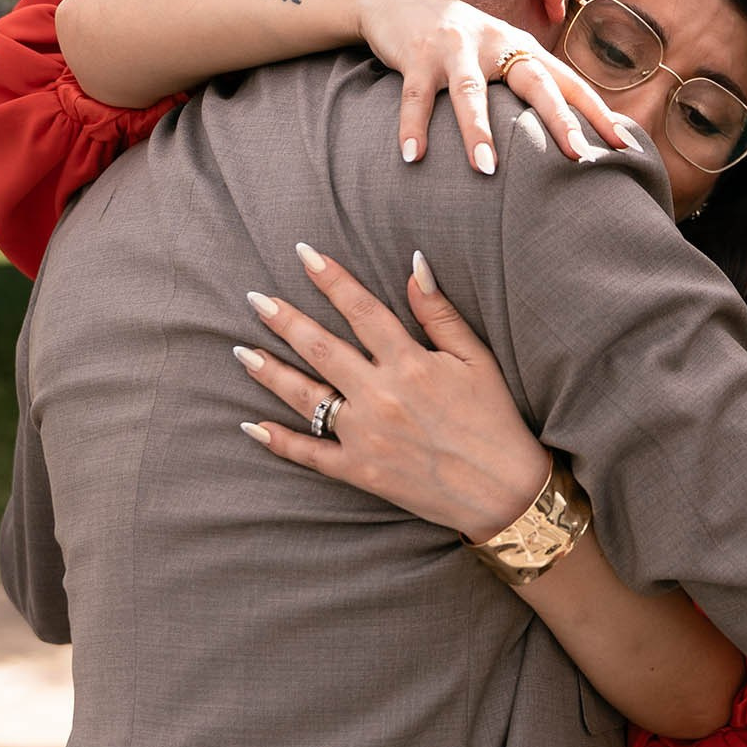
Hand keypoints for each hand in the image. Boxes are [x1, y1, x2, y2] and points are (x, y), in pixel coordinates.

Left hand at [236, 243, 550, 541]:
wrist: (503, 492)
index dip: (331, 279)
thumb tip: (413, 264)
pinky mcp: (360, 471)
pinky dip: (279, 441)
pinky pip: (310, 454)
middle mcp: (380, 396)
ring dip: (270, 372)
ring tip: (242, 351)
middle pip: (321, 348)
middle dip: (285, 320)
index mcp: (410, 363)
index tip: (304, 254)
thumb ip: (439, 313)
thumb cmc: (494, 419)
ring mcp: (365, 436)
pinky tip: (251, 425)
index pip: (361, 310)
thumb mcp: (475, 359)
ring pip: (305, 397)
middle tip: (255, 298)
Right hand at [354, 0, 624, 177]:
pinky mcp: (416, 55)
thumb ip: (526, 83)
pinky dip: (413, 127)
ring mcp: (455, 48)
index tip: (624, 145)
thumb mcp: (497, 53)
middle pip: (534, 82)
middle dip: (558, 119)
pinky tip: (413, 157)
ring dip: (478, 131)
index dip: (597, 112)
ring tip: (486, 170)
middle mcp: (495, 44)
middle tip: (578, 156)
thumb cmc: (458, 40)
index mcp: (521, 47)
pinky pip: (416, 97)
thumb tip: (565, 132)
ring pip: (471, 92)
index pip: (568, 82)